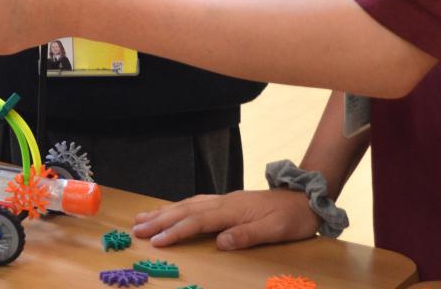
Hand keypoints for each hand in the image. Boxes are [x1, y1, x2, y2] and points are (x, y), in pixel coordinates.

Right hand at [133, 188, 319, 249]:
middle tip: (136, 229)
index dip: (176, 231)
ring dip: (165, 211)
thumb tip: (219, 242)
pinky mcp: (227, 201)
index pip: (197, 221)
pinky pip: (196, 202)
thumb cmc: (290, 218)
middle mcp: (224, 201)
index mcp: (232, 210)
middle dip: (160, 219)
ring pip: (188, 204)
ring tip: (143, 218)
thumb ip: (246, 235)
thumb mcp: (274, 231)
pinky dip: (179, 206)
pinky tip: (172, 210)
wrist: (303, 199)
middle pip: (186, 210)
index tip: (156, 241)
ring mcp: (224, 199)